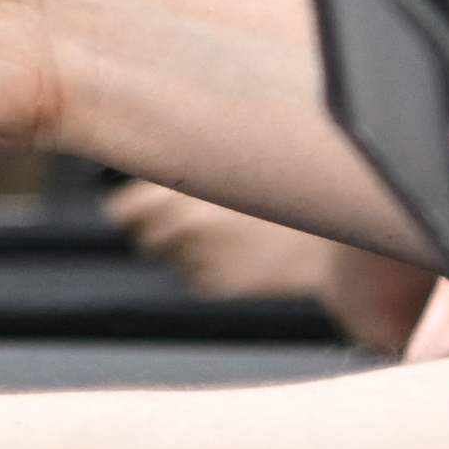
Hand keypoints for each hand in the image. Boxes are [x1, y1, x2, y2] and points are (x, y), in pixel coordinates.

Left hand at [98, 177, 349, 304]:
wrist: (326, 231)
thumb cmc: (280, 187)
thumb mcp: (229, 163)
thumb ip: (184, 167)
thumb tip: (141, 175)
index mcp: (182, 191)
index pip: (122, 212)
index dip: (131, 209)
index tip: (140, 206)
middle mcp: (184, 227)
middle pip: (144, 238)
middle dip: (159, 228)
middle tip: (193, 215)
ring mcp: (199, 259)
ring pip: (169, 257)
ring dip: (185, 247)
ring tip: (227, 229)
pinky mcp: (215, 285)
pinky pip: (194, 275)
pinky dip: (208, 265)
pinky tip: (240, 250)